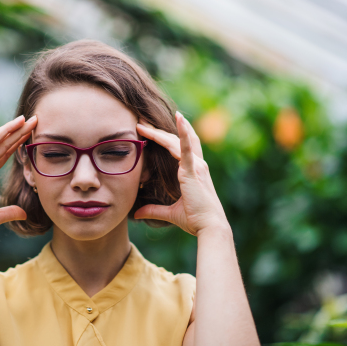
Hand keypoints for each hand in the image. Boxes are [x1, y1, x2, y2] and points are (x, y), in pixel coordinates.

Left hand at [134, 111, 228, 235]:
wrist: (209, 227)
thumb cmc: (194, 220)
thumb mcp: (170, 213)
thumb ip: (153, 210)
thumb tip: (137, 214)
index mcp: (193, 171)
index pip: (176, 148)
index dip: (162, 137)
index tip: (145, 129)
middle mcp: (196, 165)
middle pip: (174, 140)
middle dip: (157, 130)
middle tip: (140, 120)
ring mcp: (196, 166)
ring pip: (176, 141)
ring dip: (159, 130)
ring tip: (144, 121)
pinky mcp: (193, 171)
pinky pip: (187, 148)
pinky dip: (183, 132)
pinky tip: (178, 118)